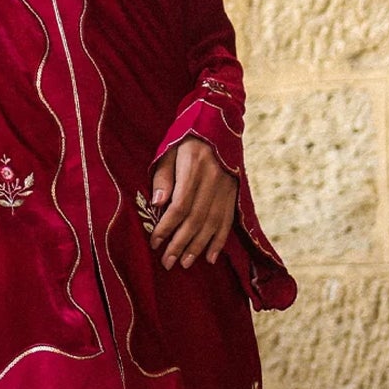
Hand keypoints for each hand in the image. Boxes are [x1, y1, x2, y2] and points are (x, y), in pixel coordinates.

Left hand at [148, 134, 237, 270]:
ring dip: (198, 247)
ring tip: (185, 263)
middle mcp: (213, 180)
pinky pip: (227, 221)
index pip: (180, 206)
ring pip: (212, 223)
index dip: (167, 227)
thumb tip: (158, 204)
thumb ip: (163, 178)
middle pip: (196, 219)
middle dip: (180, 244)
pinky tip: (210, 257)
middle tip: (168, 262)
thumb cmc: (185, 140)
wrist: (218, 125)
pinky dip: (219, 241)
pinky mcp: (234, 193)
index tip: (155, 242)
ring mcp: (226, 188)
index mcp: (194, 168)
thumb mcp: (168, 152)